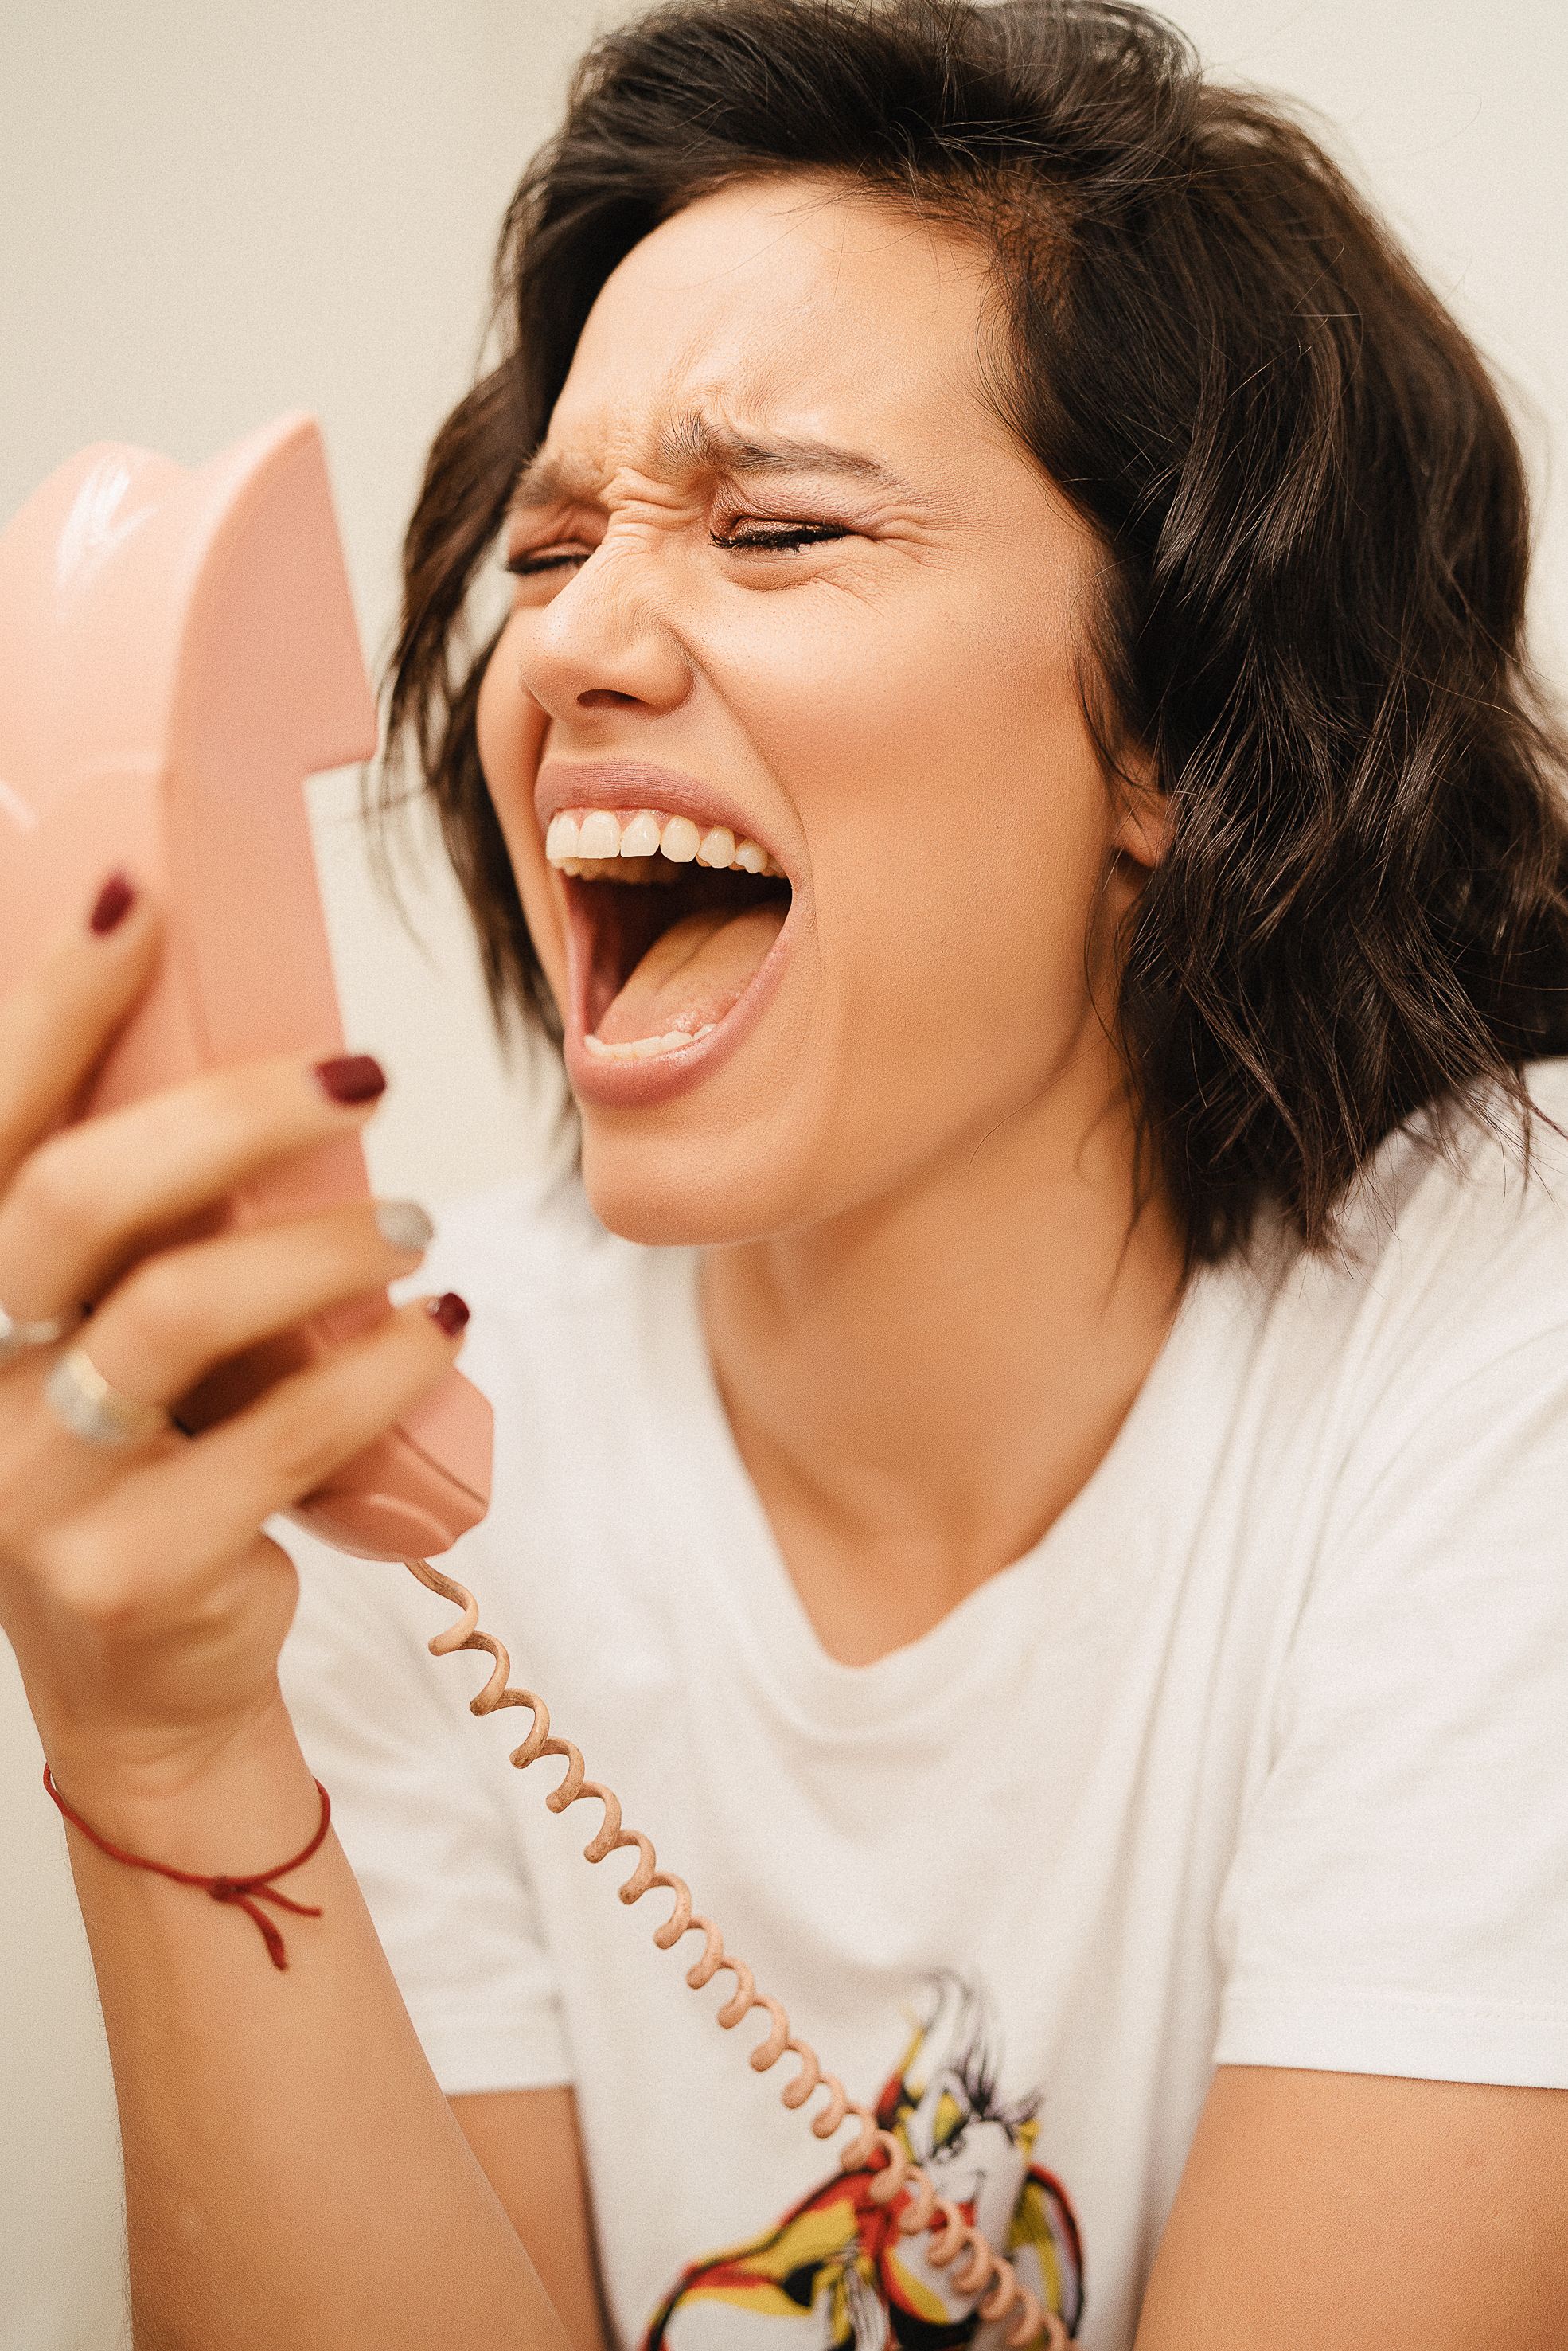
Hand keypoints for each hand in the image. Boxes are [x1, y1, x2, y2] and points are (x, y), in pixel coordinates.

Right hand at [0, 871, 468, 1811]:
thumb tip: (261, 1061)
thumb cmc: (148, 1467)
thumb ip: (143, 1228)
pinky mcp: (129, 1567)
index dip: (53, 1006)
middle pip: (76, 1197)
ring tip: (417, 1225)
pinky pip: (275, 1440)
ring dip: (322, 1246)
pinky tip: (440, 1326)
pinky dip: (378, 1366)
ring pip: (175, 1313)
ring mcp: (34, 1484)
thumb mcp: (113, 1337)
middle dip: (230, 1113)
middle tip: (364, 1076)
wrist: (145, 1682)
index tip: (140, 899)